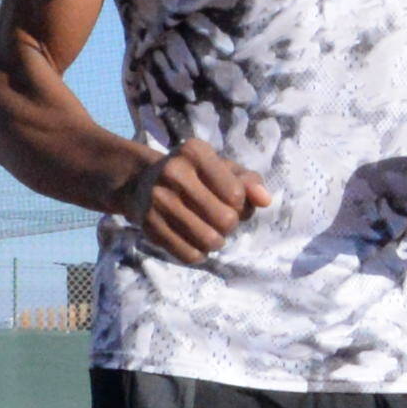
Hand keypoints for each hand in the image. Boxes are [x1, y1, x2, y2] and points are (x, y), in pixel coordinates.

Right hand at [122, 137, 267, 260]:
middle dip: (230, 225)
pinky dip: (199, 254)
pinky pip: (188, 254)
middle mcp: (173, 173)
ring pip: (209, 241)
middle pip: (226, 220)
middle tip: (221, 220)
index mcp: (195, 152)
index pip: (236, 195)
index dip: (241, 205)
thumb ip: (248, 182)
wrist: (141, 183)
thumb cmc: (194, 176)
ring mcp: (158, 200)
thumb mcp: (222, 169)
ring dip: (217, 242)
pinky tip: (195, 242)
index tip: (232, 202)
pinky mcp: (149, 225)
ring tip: (211, 233)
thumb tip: (265, 200)